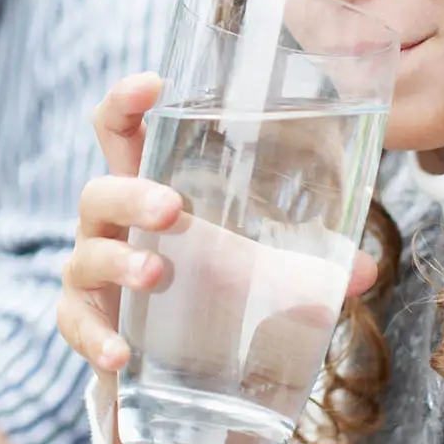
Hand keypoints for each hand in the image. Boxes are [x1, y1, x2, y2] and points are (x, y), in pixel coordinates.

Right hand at [57, 72, 377, 443]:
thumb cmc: (210, 285)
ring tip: (155, 272)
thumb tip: (366, 271)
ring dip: (119, 260)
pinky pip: (77, 325)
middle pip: (100, 189)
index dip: (127, 103)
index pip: (122, 132)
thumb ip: (310, 266)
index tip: (152, 85)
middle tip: (172, 207)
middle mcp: (113, 225)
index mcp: (150, 189)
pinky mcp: (88, 324)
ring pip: (87, 254)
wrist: (173, 358)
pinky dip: (96, 338)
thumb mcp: (262, 267)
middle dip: (132, 192)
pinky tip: (121, 352)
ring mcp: (94, 272)